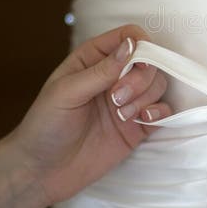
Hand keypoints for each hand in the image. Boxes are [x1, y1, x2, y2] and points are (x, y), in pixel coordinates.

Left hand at [9, 24, 172, 204]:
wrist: (43, 171)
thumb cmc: (45, 125)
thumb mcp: (67, 92)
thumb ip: (101, 70)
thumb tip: (131, 45)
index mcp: (93, 59)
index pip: (129, 37)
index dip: (141, 45)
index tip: (139, 63)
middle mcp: (114, 77)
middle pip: (149, 61)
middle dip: (140, 79)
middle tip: (116, 99)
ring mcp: (127, 101)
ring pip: (158, 85)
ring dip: (145, 97)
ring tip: (121, 115)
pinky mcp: (137, 126)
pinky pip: (162, 111)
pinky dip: (160, 113)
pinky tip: (143, 120)